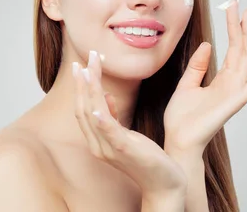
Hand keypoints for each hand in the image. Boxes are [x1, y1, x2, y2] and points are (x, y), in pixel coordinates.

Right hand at [73, 50, 186, 194]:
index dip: (81, 87)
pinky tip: (98, 108)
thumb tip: (106, 96)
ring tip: (88, 71)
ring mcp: (110, 149)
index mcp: (98, 140)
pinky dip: (102, 120)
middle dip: (83, 83)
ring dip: (90, 92)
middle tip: (84, 60)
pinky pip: (110, 134)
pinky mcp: (125, 151)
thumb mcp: (127, 135)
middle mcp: (98, 145)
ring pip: (93, 116)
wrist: (165, 186)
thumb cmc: (147, 160)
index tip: (82, 66)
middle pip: (84, 109)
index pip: (84, 108)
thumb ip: (113, 118)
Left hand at [164, 0, 246, 156]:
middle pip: (244, 50)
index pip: (233, 49)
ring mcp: (236, 93)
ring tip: (246, 18)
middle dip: (244, 27)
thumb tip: (208, 44)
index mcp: (221, 80)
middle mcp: (232, 84)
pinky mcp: (235, 102)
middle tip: (242, 5)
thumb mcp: (186, 85)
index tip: (232, 7)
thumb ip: (197, 66)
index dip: (234, 29)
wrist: (177, 139)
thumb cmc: (181, 118)